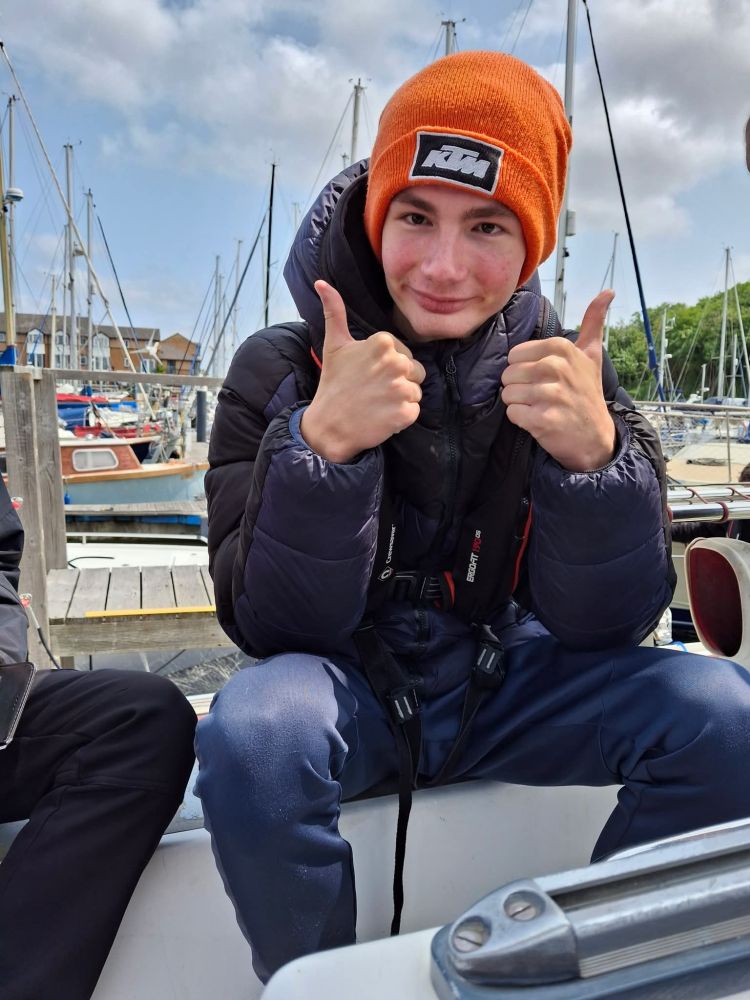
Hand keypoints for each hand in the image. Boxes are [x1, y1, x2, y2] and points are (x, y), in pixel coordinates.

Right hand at [300, 280, 425, 462]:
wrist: (329, 425)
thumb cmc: (333, 383)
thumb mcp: (335, 344)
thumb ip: (334, 311)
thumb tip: (321, 282)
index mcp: (383, 342)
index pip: (404, 353)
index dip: (389, 366)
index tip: (369, 375)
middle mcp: (396, 363)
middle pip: (415, 371)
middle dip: (398, 382)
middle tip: (373, 391)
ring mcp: (402, 389)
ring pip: (416, 391)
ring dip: (400, 400)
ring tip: (377, 404)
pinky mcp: (406, 413)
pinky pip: (414, 411)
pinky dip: (401, 418)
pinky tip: (382, 417)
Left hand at [501, 290, 616, 471]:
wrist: (596, 436)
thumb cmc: (587, 392)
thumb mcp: (591, 354)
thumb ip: (593, 322)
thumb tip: (608, 291)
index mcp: (562, 348)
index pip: (515, 354)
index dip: (522, 368)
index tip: (543, 378)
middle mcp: (558, 369)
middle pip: (508, 374)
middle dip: (518, 387)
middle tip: (540, 395)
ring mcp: (552, 395)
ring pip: (508, 394)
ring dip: (519, 403)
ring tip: (540, 407)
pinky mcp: (544, 420)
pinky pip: (513, 414)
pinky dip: (520, 419)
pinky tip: (538, 420)